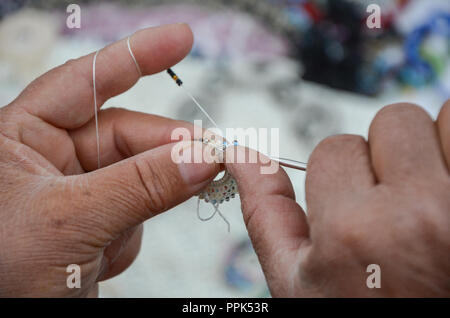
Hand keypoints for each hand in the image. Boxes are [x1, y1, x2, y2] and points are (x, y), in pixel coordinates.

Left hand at [0, 24, 218, 296]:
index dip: (135, 57)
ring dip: (163, 189)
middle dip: (170, 145)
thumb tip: (202, 156)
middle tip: (214, 155)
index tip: (181, 38)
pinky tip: (113, 251)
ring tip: (173, 202)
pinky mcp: (100, 221)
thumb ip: (141, 185)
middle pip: (128, 133)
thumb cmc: (1, 276)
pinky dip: (145, 224)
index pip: (85, 82)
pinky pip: (141, 206)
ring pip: (142, 172)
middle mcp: (52, 158)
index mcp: (22, 138)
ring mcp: (80, 191)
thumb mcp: (70, 221)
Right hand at [226, 102, 449, 296]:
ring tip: (431, 202)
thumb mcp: (299, 282)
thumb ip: (266, 212)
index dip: (343, 177)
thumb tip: (240, 155)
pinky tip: (449, 199)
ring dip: (433, 151)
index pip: (336, 148)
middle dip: (389, 158)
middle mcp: (418, 216)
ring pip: (442, 118)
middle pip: (392, 122)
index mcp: (355, 233)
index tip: (356, 209)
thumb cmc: (360, 313)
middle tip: (399, 207)